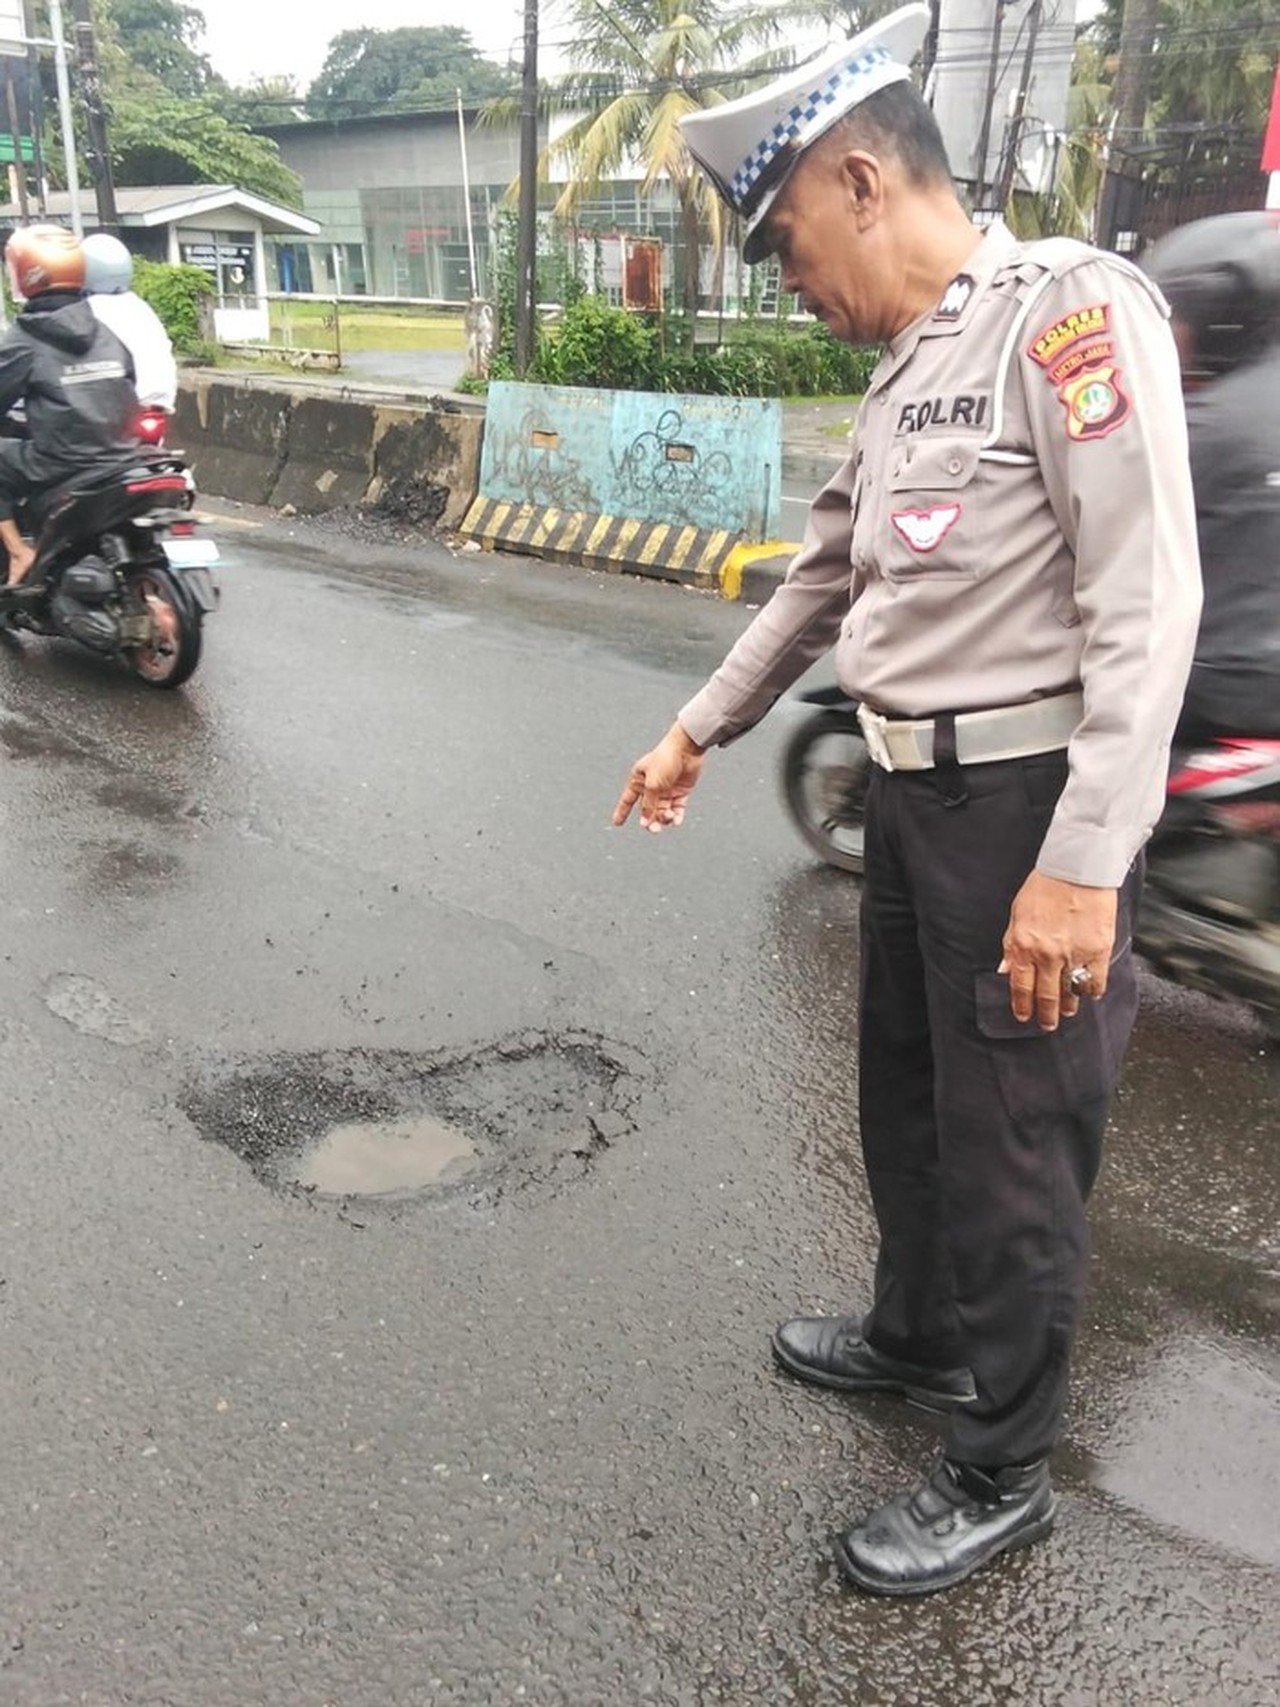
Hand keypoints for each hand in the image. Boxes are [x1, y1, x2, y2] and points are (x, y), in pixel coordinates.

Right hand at [613, 722, 705, 833]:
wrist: (686, 748)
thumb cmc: (665, 760)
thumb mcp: (653, 784)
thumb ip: (649, 805)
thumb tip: (646, 822)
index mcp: (639, 780)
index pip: (628, 799)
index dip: (622, 811)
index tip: (617, 823)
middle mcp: (651, 786)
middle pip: (647, 809)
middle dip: (650, 820)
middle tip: (653, 829)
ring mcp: (666, 789)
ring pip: (662, 811)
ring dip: (664, 818)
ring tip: (668, 817)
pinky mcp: (680, 791)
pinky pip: (677, 808)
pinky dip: (677, 816)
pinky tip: (676, 820)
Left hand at [999, 870, 1117, 1030]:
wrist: (1076, 869)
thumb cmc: (1045, 886)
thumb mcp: (1017, 914)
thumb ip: (1011, 945)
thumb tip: (1005, 970)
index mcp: (1024, 945)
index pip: (1021, 987)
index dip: (1022, 1006)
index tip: (1024, 1017)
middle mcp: (1048, 954)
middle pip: (1046, 996)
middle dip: (1046, 1015)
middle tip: (1048, 1024)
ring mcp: (1074, 954)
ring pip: (1071, 992)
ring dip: (1069, 1005)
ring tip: (1069, 1011)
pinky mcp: (1098, 950)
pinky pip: (1095, 980)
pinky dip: (1093, 991)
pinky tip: (1090, 994)